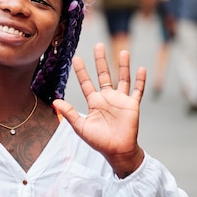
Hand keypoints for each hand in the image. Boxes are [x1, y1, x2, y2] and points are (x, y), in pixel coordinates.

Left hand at [53, 43, 145, 177]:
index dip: (81, 71)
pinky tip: (141, 68)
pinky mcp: (132, 105)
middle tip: (98, 45)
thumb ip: (69, 113)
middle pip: (104, 74)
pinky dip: (140, 80)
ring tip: (123, 51)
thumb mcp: (80, 127)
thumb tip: (55, 101)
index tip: (76, 58)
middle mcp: (107, 98)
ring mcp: (121, 100)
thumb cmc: (98, 141)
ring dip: (123, 66)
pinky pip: (137, 90)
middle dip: (101, 60)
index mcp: (94, 101)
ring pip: (122, 78)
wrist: (117, 151)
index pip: (86, 82)